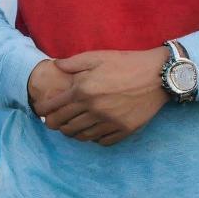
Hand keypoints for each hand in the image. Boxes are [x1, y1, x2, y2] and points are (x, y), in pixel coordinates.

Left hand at [35, 47, 168, 146]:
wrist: (157, 75)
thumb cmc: (126, 62)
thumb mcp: (97, 56)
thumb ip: (73, 63)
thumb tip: (55, 65)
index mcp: (83, 90)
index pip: (54, 107)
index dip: (44, 111)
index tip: (41, 112)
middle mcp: (93, 109)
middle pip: (65, 125)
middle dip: (55, 125)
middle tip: (53, 122)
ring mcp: (109, 122)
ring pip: (82, 136)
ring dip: (72, 133)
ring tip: (70, 129)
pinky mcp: (124, 130)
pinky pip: (102, 141)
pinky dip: (94, 138)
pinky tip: (92, 132)